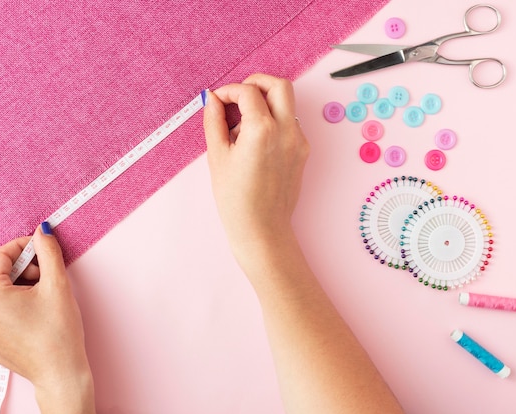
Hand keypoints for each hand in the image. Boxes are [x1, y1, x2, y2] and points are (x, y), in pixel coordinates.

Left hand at [0, 224, 95, 413]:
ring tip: (28, 293)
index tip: (39, 248)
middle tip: (40, 274)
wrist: (60, 370)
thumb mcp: (58, 285)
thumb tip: (42, 231)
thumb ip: (48, 252)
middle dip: (14, 266)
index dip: (21, 247)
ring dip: (1, 283)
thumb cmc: (59, 332)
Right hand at [203, 74, 308, 257]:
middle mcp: (286, 131)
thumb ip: (214, 121)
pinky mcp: (302, 152)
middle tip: (239, 95)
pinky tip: (255, 141)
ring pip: (287, 104)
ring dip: (266, 102)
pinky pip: (290, 124)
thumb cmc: (236, 199)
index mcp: (262, 130)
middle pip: (279, 85)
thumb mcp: (217, 156)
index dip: (229, 90)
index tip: (218, 100)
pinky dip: (273, 121)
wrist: (261, 228)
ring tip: (243, 124)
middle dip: (257, 83)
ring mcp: (298, 141)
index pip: (248, 91)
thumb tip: (213, 99)